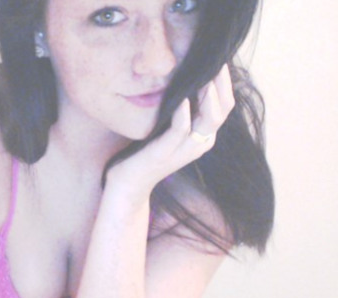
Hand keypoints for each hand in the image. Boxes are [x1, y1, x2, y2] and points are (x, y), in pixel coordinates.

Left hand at [106, 64, 234, 202]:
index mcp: (203, 136)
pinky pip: (181, 129)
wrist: (128, 184)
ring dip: (208, 94)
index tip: (217, 58)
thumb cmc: (145, 152)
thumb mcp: (167, 127)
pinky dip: (184, 112)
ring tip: (204, 73)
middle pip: (223, 109)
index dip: (224, 81)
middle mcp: (200, 143)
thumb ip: (179, 110)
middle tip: (215, 59)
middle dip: (221, 82)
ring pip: (209, 119)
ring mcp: (185, 149)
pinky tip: (182, 97)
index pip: (224, 105)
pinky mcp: (166, 152)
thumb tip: (183, 80)